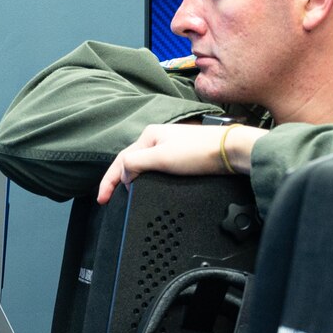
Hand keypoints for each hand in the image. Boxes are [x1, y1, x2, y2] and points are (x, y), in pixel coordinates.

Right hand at [97, 123, 240, 202]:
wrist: (230, 151)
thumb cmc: (200, 151)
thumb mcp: (160, 157)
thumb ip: (135, 164)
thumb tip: (124, 174)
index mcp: (149, 135)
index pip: (120, 159)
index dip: (108, 180)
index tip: (102, 198)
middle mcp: (157, 138)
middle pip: (129, 161)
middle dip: (116, 179)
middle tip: (107, 198)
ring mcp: (169, 146)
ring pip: (142, 165)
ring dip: (131, 179)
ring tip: (124, 193)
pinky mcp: (181, 157)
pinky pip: (155, 168)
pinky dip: (146, 178)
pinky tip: (147, 186)